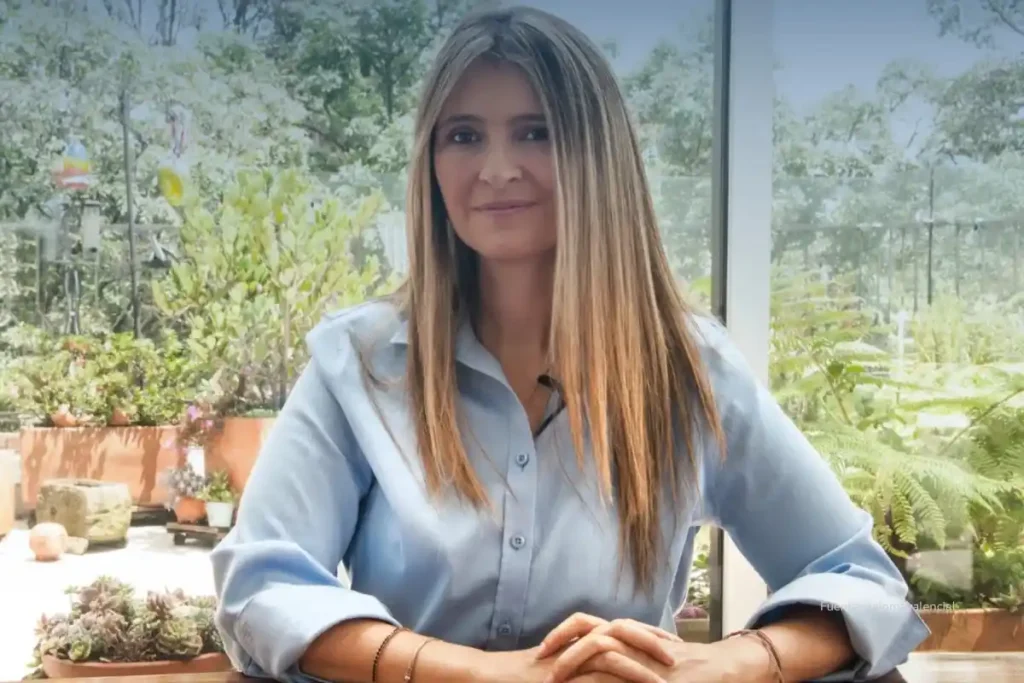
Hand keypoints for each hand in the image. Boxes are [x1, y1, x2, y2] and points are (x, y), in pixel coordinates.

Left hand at [537, 613, 761, 682]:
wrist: (722, 668)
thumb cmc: (684, 666)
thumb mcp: (647, 656)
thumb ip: (622, 656)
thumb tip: (590, 668)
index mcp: (627, 634)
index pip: (586, 624)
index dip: (562, 633)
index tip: (541, 651)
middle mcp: (633, 639)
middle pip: (589, 630)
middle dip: (560, 644)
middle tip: (541, 662)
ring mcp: (644, 656)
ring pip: (602, 648)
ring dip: (575, 663)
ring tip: (556, 679)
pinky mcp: (652, 675)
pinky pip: (622, 674)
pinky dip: (600, 681)